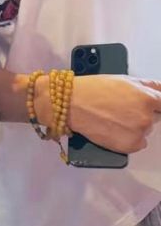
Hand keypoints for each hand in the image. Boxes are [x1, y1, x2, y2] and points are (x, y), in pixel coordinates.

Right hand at [35, 74, 160, 153]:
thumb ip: (147, 85)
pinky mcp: (130, 146)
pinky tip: (114, 128)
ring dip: (135, 125)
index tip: (152, 106)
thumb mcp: (122, 79)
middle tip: (122, 108)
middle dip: (143, 113)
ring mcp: (139, 133)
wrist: (73, 104)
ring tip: (114, 117)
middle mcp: (147, 117)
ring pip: (145, 130)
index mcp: (147, 98)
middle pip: (155, 117)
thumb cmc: (95, 88)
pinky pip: (138, 143)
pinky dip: (129, 137)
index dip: (157, 105)